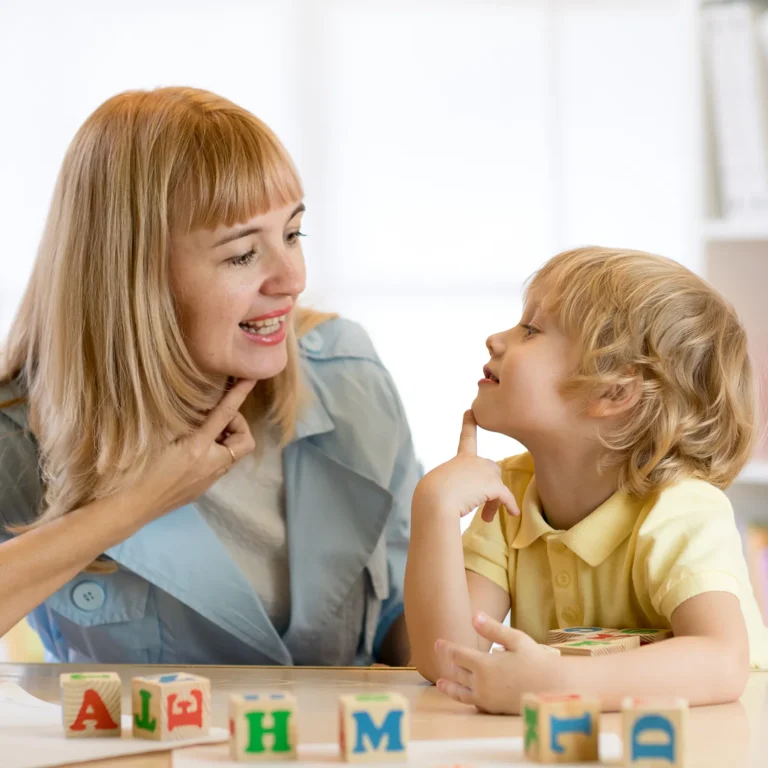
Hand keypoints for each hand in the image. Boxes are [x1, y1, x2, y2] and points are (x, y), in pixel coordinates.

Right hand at [129, 379, 257, 521]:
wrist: (127, 508)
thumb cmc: (133, 469)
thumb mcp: (153, 435)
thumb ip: (176, 418)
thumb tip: (190, 404)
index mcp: (197, 448)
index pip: (225, 414)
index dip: (240, 394)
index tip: (252, 379)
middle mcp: (210, 465)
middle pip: (245, 441)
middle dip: (238, 426)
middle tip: (216, 419)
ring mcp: (208, 480)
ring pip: (233, 455)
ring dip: (226, 440)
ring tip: (202, 433)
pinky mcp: (202, 490)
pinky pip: (220, 466)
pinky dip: (214, 453)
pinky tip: (192, 452)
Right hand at [413, 410, 518, 521]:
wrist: (434, 500)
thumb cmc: (432, 497)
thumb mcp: (441, 486)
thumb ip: (456, 485)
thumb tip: (470, 497)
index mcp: (460, 459)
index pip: (467, 439)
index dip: (469, 424)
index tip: (470, 411)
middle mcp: (474, 460)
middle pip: (492, 470)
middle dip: (491, 488)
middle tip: (482, 511)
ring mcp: (484, 471)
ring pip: (498, 487)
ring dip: (493, 503)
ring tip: (484, 518)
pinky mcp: (493, 484)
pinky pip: (506, 496)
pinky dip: (510, 506)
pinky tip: (513, 513)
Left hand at [434, 612, 560, 713]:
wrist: (554, 690)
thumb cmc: (537, 661)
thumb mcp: (516, 640)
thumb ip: (492, 630)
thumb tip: (473, 616)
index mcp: (484, 665)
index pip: (458, 655)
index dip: (446, 648)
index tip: (437, 642)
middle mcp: (481, 683)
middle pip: (457, 673)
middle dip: (447, 663)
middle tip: (438, 656)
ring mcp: (487, 698)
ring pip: (462, 692)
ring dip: (449, 687)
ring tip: (440, 684)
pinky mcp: (494, 709)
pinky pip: (474, 703)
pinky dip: (465, 698)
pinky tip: (465, 696)